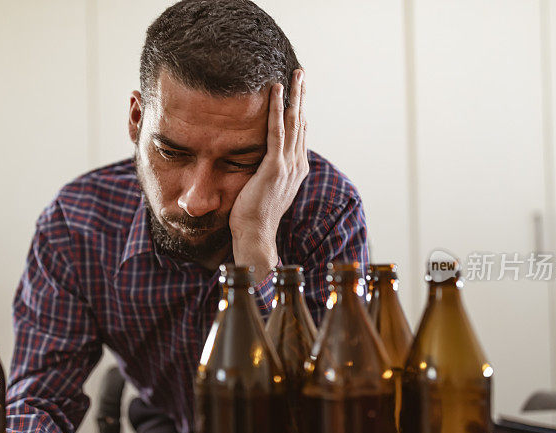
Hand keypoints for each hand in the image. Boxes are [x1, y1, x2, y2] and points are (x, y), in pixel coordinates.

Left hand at [229, 68, 307, 280]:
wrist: (256, 235)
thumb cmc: (254, 216)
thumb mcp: (266, 190)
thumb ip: (268, 172)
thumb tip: (261, 160)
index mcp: (296, 170)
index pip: (300, 134)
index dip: (299, 111)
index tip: (297, 92)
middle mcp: (297, 165)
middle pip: (302, 123)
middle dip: (301, 96)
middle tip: (301, 73)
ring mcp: (288, 166)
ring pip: (294, 123)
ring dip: (294, 96)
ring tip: (294, 74)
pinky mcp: (274, 168)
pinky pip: (276, 132)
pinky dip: (276, 110)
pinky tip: (275, 92)